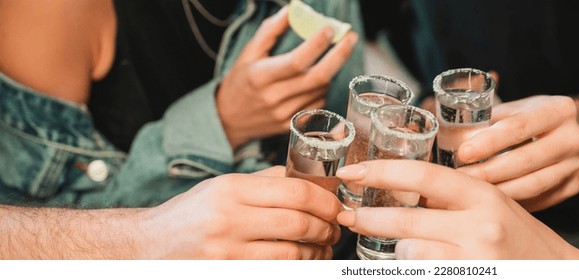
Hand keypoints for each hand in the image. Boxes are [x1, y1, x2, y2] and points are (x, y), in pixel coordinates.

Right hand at [140, 166, 342, 258]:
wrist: (147, 246)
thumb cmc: (190, 215)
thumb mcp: (223, 187)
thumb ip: (265, 182)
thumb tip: (310, 178)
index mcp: (232, 189)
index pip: (296, 192)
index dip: (326, 201)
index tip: (336, 206)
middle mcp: (229, 219)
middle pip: (299, 223)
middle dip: (326, 228)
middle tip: (335, 229)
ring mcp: (227, 251)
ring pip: (292, 254)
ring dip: (316, 253)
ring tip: (323, 248)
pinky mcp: (227, 272)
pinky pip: (276, 271)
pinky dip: (297, 268)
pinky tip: (304, 263)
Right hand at [216, 7, 358, 148]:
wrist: (229, 120)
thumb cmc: (241, 81)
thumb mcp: (249, 53)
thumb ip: (270, 30)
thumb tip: (293, 10)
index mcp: (261, 76)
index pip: (296, 61)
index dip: (316, 44)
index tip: (329, 28)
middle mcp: (274, 97)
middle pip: (317, 77)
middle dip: (340, 55)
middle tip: (351, 37)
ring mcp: (285, 114)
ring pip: (321, 90)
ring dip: (330, 71)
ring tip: (327, 59)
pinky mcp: (294, 125)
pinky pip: (319, 103)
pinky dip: (323, 88)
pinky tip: (316, 81)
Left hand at [335, 160, 578, 258]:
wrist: (553, 270)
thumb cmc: (517, 235)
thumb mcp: (490, 203)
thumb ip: (451, 194)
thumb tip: (395, 182)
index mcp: (483, 196)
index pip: (423, 175)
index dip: (381, 171)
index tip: (351, 172)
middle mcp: (479, 228)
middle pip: (406, 220)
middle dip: (368, 217)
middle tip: (348, 216)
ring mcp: (475, 262)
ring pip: (409, 253)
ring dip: (400, 252)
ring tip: (410, 250)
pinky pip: (421, 273)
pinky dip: (413, 268)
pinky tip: (421, 263)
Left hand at [455, 95, 578, 211]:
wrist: (569, 132)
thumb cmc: (531, 118)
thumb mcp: (515, 107)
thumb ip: (486, 114)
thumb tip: (445, 125)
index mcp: (559, 109)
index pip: (519, 126)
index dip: (489, 142)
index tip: (463, 153)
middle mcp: (574, 137)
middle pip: (525, 160)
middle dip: (488, 172)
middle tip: (459, 180)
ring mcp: (577, 164)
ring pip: (532, 185)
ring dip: (498, 192)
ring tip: (468, 195)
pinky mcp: (574, 186)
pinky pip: (538, 199)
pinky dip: (512, 202)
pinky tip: (489, 203)